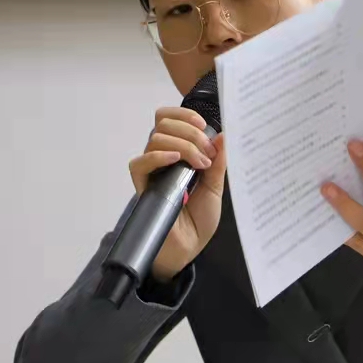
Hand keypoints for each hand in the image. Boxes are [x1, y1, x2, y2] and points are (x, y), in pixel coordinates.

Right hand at [128, 107, 226, 281]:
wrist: (189, 247)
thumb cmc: (200, 219)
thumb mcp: (216, 186)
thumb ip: (218, 161)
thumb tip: (223, 134)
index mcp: (179, 153)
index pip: (169, 119)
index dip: (184, 115)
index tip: (203, 126)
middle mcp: (163, 158)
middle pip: (163, 124)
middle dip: (189, 132)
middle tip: (207, 153)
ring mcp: (152, 172)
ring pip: (155, 139)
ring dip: (183, 145)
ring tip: (199, 165)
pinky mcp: (143, 187)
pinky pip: (139, 164)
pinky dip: (157, 156)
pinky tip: (175, 159)